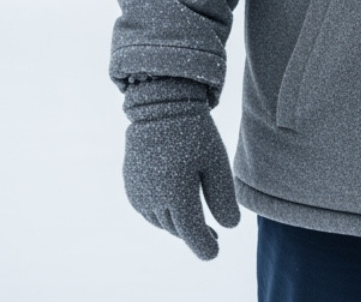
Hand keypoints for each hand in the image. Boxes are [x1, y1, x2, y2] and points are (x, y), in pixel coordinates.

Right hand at [122, 77, 239, 259]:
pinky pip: (149, 210)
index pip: (192, 235)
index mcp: (177, 196)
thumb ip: (222, 198)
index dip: (205, 247)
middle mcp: (153, 201)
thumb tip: (229, 226)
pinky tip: (177, 207)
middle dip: (195, 235)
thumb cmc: (195, 133)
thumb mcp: (216, 164)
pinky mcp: (131, 187)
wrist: (160, 108)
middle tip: (214, 237)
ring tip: (199, 225)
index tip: (215, 253)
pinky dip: (164, 213)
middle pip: (177, 229)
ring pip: (162, 222)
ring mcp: (138, 195)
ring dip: (179, 225)